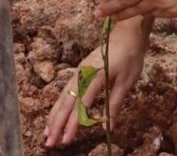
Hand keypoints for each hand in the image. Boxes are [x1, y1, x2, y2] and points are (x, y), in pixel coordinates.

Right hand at [44, 18, 148, 148]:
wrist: (127, 33)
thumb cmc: (130, 57)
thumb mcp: (127, 82)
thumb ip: (115, 104)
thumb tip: (109, 127)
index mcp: (96, 76)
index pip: (81, 105)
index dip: (73, 124)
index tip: (67, 140)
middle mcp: (83, 74)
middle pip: (67, 103)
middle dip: (57, 124)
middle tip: (50, 143)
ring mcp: (79, 71)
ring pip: (63, 97)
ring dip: (54, 116)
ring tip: (47, 133)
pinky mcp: (79, 71)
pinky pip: (65, 90)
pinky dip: (58, 105)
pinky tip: (54, 115)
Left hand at [96, 0, 176, 21]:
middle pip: (122, 1)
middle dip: (108, 8)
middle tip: (98, 13)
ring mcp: (159, 2)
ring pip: (136, 11)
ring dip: (123, 14)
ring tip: (114, 18)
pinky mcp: (171, 12)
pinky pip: (155, 14)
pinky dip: (148, 12)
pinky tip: (143, 12)